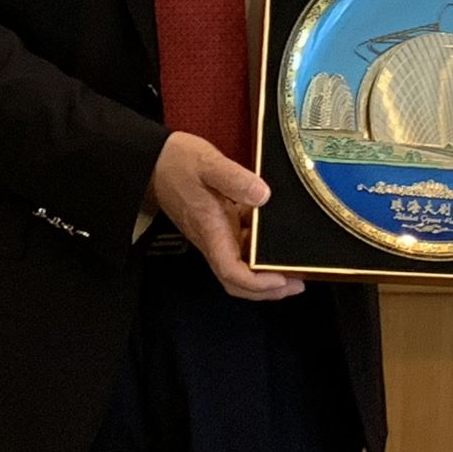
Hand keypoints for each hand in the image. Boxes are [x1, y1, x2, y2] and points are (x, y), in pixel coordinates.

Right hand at [146, 132, 304, 301]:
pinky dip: (259, 247)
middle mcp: (213, 239)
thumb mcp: (208, 164)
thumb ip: (235, 178)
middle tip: (297, 284)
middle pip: (237, 280)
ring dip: (265, 272)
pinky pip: (240, 245)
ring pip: (240, 266)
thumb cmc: (177, 163)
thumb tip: (264, 196)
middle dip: (267, 290)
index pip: (232, 272)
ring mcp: (215, 234)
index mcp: (210, 231)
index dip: (258, 283)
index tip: (283, 279)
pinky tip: (274, 233)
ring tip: (294, 265)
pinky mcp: (218, 224)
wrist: (155, 161)